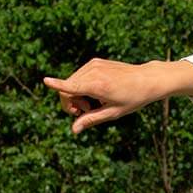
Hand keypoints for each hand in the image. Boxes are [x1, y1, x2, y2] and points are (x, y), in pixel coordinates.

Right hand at [43, 59, 192, 133]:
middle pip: (68, 88)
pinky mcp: (95, 62)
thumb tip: (74, 130)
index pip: (73, 86)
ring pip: (72, 82)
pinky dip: (82, 86)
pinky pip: (79, 76)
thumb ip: (91, 120)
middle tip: (85, 112)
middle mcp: (94, 72)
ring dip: (76, 95)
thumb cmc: (132, 98)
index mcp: (98, 86)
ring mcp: (94, 65)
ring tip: (93, 103)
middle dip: (70, 102)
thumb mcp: (113, 113)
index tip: (45, 80)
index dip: (57, 85)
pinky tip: (96, 93)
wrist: (147, 79)